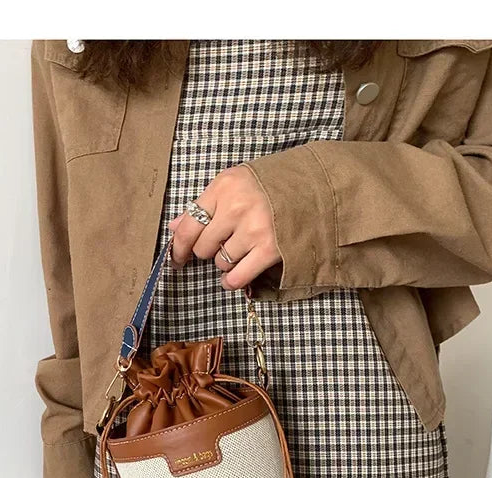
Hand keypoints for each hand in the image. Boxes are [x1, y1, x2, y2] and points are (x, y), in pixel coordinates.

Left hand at [168, 165, 282, 289]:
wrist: (317, 187)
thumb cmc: (271, 185)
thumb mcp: (235, 183)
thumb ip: (204, 204)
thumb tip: (174, 228)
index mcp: (224, 186)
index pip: (188, 225)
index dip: (178, 247)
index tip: (177, 257)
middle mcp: (237, 207)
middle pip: (203, 247)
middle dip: (208, 250)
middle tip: (223, 243)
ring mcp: (254, 229)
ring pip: (221, 262)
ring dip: (226, 261)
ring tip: (241, 248)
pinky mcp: (270, 249)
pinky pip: (237, 277)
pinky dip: (232, 280)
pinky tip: (233, 275)